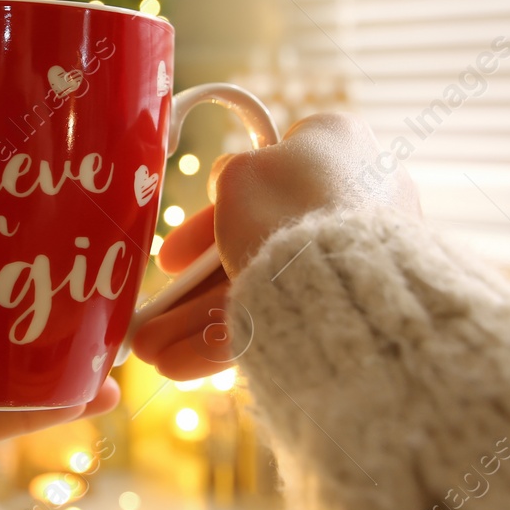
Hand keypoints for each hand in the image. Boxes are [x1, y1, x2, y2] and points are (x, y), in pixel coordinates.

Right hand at [132, 112, 419, 379]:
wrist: (346, 282)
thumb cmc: (289, 207)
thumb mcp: (241, 172)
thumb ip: (228, 173)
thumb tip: (229, 180)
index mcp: (338, 145)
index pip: (266, 175)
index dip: (209, 215)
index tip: (175, 250)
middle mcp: (354, 197)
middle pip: (258, 241)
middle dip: (196, 284)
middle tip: (158, 307)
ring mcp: (356, 255)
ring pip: (265, 287)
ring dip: (201, 319)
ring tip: (153, 350)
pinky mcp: (353, 305)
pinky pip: (284, 316)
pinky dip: (232, 337)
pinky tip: (181, 364)